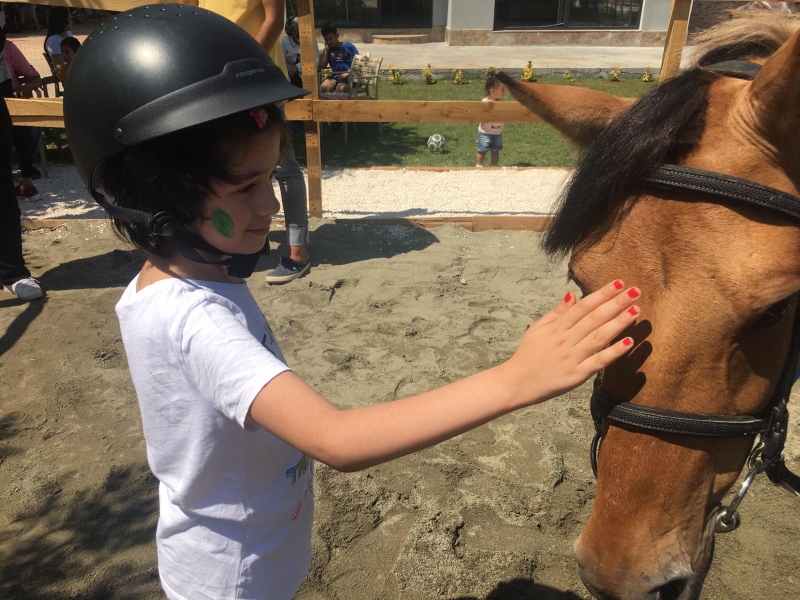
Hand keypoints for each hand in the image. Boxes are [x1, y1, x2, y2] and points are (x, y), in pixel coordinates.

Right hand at [501, 279, 639, 403]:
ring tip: (636, 310)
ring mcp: (572, 357)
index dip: (601, 294)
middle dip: (616, 303)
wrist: (516, 383)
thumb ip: (557, 312)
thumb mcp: (537, 328)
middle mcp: (566, 340)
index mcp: (557, 327)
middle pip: (594, 318)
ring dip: (619, 323)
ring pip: (599, 337)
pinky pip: (598, 362)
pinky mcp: (576, 375)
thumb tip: (573, 295)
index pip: (583, 306)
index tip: (619, 283)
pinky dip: (613, 352)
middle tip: (636, 291)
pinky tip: (629, 342)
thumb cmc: (527, 355)